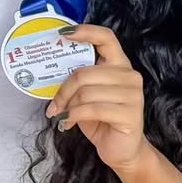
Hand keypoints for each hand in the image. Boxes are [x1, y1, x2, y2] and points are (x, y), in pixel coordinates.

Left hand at [46, 24, 148, 173]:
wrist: (121, 150)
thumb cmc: (100, 119)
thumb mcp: (85, 94)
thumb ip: (77, 79)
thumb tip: (48, 68)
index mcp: (118, 65)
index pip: (106, 38)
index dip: (86, 32)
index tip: (63, 33)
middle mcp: (129, 75)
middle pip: (84, 72)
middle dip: (63, 90)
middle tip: (54, 104)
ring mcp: (133, 94)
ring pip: (86, 92)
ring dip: (68, 105)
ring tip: (63, 115)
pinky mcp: (130, 113)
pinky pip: (92, 109)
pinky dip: (74, 116)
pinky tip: (68, 123)